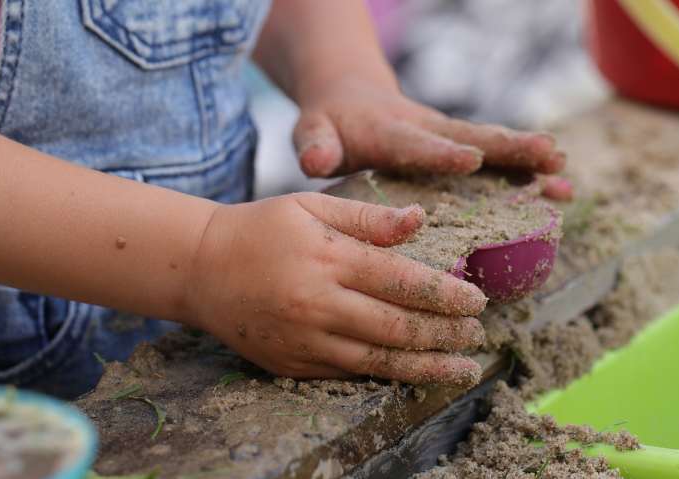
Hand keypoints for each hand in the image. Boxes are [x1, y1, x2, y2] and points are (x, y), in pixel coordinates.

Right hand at [185, 193, 487, 385]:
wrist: (200, 269)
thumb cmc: (261, 229)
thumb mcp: (311, 206)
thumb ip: (368, 217)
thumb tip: (421, 220)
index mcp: (329, 258)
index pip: (403, 281)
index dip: (447, 294)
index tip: (478, 301)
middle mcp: (319, 304)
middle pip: (399, 327)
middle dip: (446, 334)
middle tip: (477, 334)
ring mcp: (304, 340)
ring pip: (380, 361)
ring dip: (428, 367)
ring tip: (463, 369)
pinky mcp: (292, 364)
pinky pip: (349, 374)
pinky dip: (387, 376)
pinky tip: (414, 375)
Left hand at [293, 77, 572, 200]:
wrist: (351, 96)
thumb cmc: (331, 124)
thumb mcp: (314, 131)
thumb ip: (315, 144)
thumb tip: (316, 160)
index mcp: (389, 132)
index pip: (416, 144)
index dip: (441, 153)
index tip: (471, 159)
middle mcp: (426, 131)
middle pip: (471, 137)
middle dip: (509, 148)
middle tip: (549, 155)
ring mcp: (447, 138)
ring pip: (492, 146)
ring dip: (528, 160)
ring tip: (565, 174)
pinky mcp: (459, 146)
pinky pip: (496, 159)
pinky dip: (527, 172)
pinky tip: (560, 189)